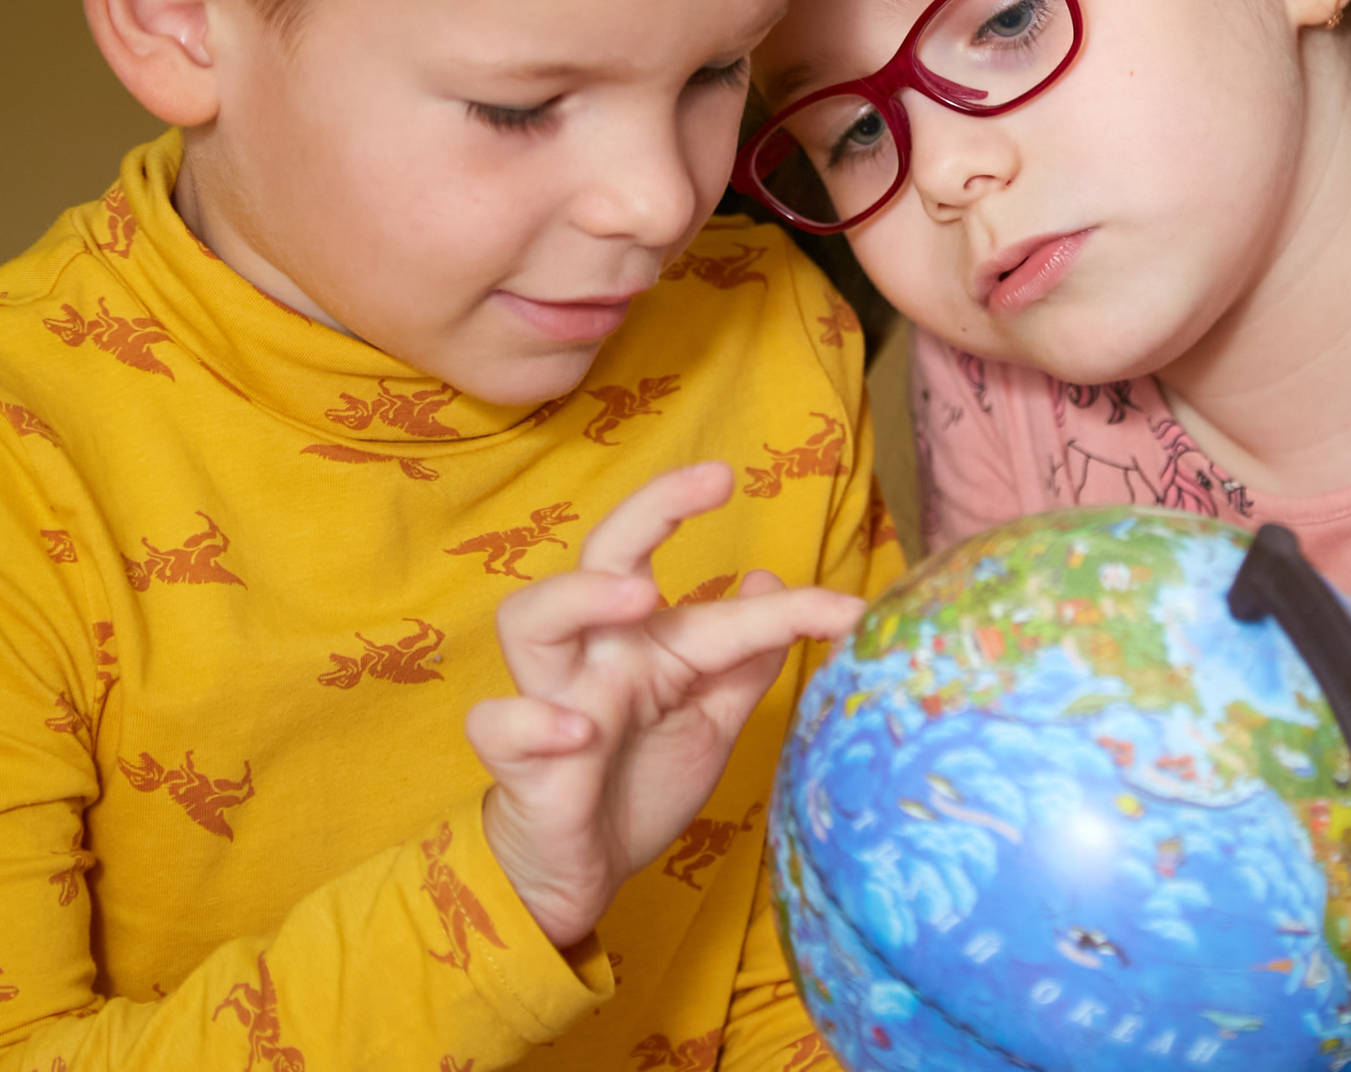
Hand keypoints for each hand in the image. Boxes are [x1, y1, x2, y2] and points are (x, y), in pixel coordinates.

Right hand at [467, 462, 865, 947]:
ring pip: (529, 618)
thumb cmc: (638, 782)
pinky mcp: (517, 757)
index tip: (852, 613)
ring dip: (578, 597)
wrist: (581, 871)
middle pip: (604, 553)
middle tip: (714, 478)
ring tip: (636, 599)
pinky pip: (498, 722)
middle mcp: (600, 654)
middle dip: (654, 507)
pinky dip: (532, 720)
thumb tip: (773, 581)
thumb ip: (743, 658)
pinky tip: (575, 733)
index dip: (788, 606)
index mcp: (650, 643)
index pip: (718, 605)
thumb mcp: (709, 720)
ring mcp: (553, 697)